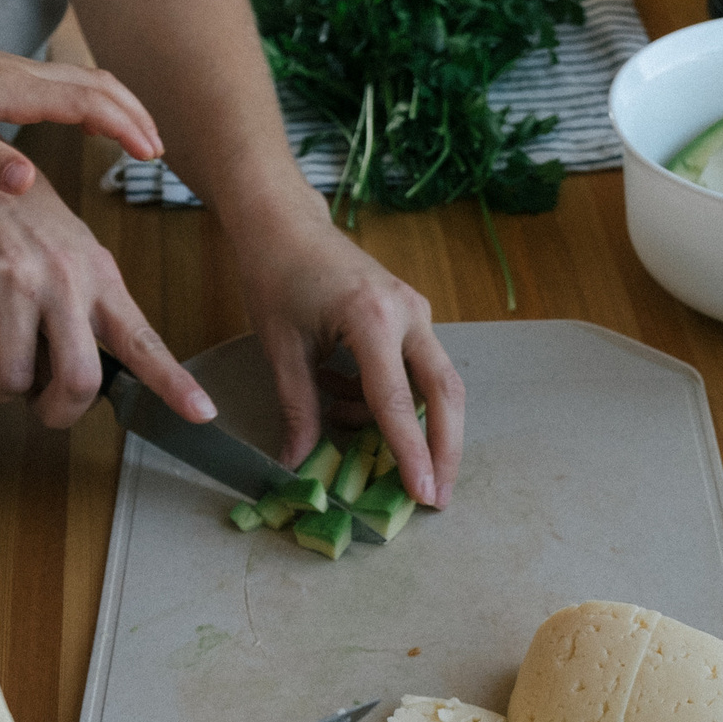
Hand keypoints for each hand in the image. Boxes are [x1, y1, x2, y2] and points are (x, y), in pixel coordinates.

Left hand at [0, 25, 162, 197]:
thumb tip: (29, 184)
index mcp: (15, 89)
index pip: (88, 104)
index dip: (124, 128)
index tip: (151, 156)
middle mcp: (24, 72)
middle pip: (100, 85)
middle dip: (136, 116)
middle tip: (160, 152)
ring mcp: (17, 69)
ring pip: (87, 79)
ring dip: (120, 105)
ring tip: (140, 138)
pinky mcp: (6, 72)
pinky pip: (68, 81)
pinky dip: (95, 100)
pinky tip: (91, 125)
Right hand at [0, 159, 213, 427]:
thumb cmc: (17, 212)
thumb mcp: (73, 248)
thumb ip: (94, 300)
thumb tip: (117, 358)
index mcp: (97, 276)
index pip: (143, 340)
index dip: (173, 383)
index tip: (202, 413)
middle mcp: (63, 276)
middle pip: (79, 379)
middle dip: (60, 412)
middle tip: (42, 410)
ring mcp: (13, 275)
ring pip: (15, 377)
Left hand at [234, 218, 463, 505]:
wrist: (286, 225)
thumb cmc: (277, 277)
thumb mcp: (281, 348)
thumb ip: (297, 408)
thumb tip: (298, 464)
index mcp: (372, 319)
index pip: (397, 402)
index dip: (412, 454)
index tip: (425, 494)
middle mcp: (408, 313)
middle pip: (445, 394)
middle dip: (445, 449)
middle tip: (437, 497)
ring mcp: (417, 312)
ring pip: (436, 384)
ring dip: (410, 424)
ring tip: (358, 438)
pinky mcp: (413, 316)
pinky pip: (417, 370)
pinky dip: (393, 399)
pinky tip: (347, 401)